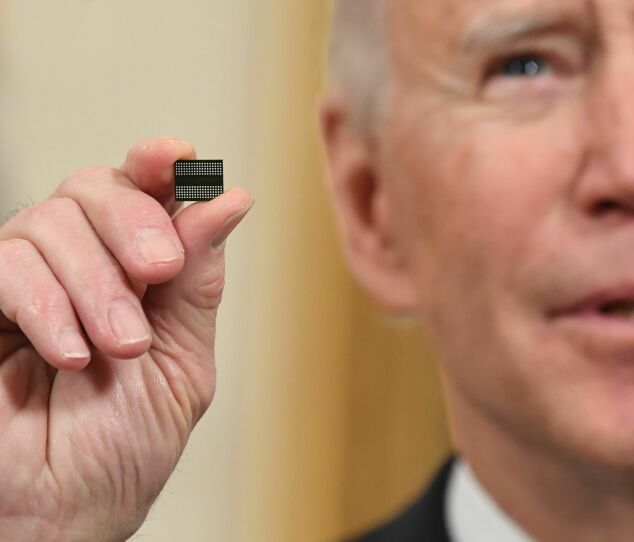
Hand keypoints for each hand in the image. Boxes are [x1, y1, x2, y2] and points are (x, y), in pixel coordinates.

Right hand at [0, 138, 252, 540]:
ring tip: (119, 348)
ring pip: (51, 221)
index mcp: (133, 275)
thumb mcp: (182, 365)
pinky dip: (46, 304)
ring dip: (96, 284)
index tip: (181, 156)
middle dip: (134, 223)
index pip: (141, 194)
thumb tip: (227, 199)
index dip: (158, 166)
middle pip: (93, 187)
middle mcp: (78, 266)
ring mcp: (23, 281)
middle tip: (155, 272)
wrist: (59, 513)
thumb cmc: (120, 450)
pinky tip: (71, 354)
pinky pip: (6, 263)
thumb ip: (197, 284)